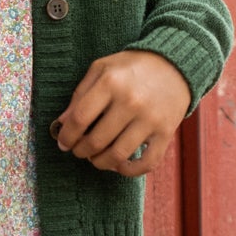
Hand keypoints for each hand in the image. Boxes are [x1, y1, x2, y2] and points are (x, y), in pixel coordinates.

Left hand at [52, 50, 191, 175]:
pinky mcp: (166, 133)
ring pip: (117, 156)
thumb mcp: (102, 69)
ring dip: (100, 162)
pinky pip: (146, 163)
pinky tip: (119, 164)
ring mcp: (150, 119)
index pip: (80, 119)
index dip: (67, 136)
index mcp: (111, 83)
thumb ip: (80, 94)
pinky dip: (129, 171)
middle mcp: (131, 102)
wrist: (174, 65)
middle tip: (79, 150)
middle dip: (81, 151)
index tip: (63, 142)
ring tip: (95, 158)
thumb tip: (61, 123)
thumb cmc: (132, 67)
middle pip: (96, 141)